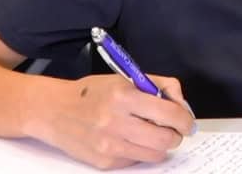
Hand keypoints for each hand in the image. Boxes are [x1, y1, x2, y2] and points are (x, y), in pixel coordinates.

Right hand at [31, 74, 193, 169]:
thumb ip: (158, 86)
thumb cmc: (92, 93)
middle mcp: (116, 122)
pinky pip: (136, 162)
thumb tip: (181, 105)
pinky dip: (139, 152)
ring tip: (150, 134)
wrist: (54, 111)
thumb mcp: (125, 78)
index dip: (185, 120)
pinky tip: (128, 140)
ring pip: (155, 155)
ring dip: (159, 146)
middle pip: (166, 139)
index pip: (170, 114)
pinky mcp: (104, 163)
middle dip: (174, 135)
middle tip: (170, 129)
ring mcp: (110, 146)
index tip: (187, 121)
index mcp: (124, 96)